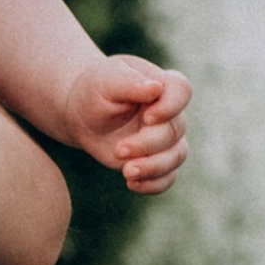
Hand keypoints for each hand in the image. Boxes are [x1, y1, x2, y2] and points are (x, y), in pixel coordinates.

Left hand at [64, 54, 190, 194]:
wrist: (82, 114)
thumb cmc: (95, 90)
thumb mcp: (106, 80)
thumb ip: (130, 82)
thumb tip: (155, 88)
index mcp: (161, 84)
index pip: (181, 91)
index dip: (170, 107)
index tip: (148, 118)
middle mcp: (170, 112)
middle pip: (174, 131)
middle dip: (148, 144)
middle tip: (118, 150)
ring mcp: (165, 138)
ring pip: (176, 156)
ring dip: (154, 167)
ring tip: (126, 172)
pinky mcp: (156, 159)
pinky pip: (167, 177)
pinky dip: (154, 184)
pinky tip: (132, 183)